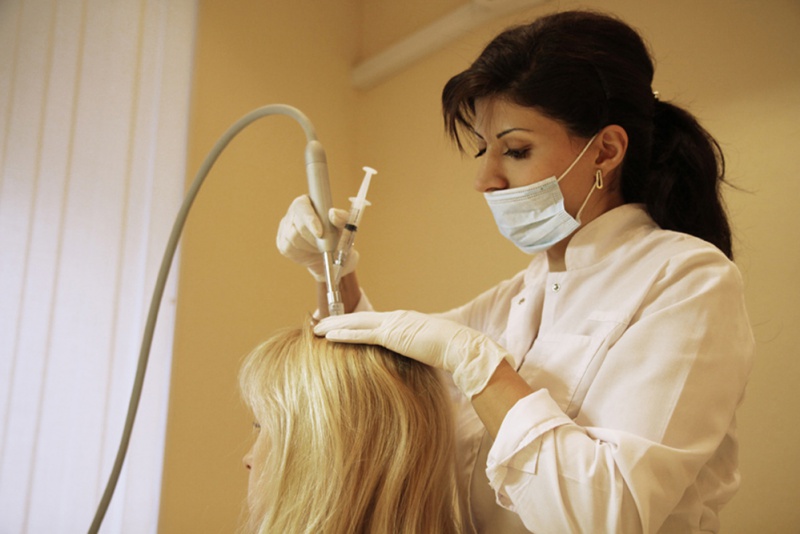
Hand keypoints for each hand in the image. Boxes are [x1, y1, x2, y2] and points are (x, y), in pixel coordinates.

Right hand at [276, 195, 358, 280]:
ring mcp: (285, 228)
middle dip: (315, 238)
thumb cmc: (339, 238)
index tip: (320, 233)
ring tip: (321, 247)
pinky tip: (311, 251)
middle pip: (298, 225)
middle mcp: (293, 213)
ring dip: (311, 246)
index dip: (310, 219)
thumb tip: (333, 213)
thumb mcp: (345, 227)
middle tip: (327, 245)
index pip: (302, 206)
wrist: (333, 258)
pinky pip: (290, 248)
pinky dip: (303, 253)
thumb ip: (343, 218)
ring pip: (294, 238)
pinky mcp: (283, 244)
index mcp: (307, 203)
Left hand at [314, 310, 511, 397]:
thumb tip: (408, 365)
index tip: (339, 326)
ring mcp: (393, 324)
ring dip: (334, 325)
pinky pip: (361, 334)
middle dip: (338, 321)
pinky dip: (343, 334)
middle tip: (318, 323)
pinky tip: (328, 337)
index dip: (354, 323)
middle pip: (360, 319)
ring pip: (356, 323)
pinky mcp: (392, 334)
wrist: (461, 347)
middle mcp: (396, 318)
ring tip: (316, 328)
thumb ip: (413, 353)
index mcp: (404, 322)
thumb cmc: (451, 353)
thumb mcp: (427, 351)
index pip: (373, 322)